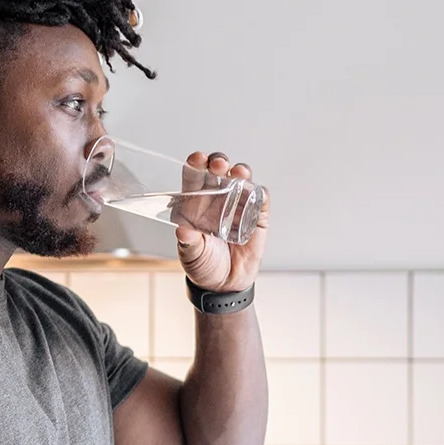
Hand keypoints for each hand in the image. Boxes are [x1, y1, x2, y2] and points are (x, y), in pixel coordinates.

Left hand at [174, 151, 270, 292]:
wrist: (225, 286)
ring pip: (242, 180)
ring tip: (239, 174)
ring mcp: (238, 206)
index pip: (195, 177)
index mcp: (196, 204)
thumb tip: (183, 231)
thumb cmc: (203, 266)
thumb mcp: (191, 255)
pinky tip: (257, 192)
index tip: (197, 158)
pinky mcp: (256, 217)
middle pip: (220, 171)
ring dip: (241, 172)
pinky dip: (260, 192)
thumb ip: (188, 243)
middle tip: (219, 165)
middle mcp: (217, 199)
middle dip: (219, 162)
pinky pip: (261, 199)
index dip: (196, 164)